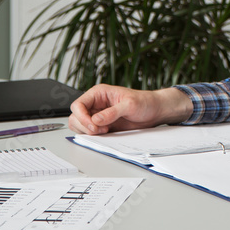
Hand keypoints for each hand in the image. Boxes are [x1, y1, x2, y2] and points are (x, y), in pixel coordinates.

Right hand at [68, 84, 192, 134]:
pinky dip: (93, 136)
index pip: (78, 105)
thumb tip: (96, 120)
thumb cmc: (144, 102)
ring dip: (88, 132)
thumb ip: (112, 112)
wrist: (154, 111)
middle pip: (75, 117)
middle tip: (100, 131)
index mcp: (99, 94)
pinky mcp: (103, 126)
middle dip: (84, 126)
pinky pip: (90, 132)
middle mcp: (95, 104)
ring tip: (105, 132)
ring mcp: (98, 116)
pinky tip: (106, 134)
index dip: (81, 117)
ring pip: (80, 126)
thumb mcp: (130, 105)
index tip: (93, 126)